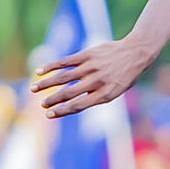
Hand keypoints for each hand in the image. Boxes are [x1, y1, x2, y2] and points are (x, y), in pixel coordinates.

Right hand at [35, 37, 156, 117]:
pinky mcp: (87, 55)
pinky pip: (65, 62)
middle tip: (42, 105)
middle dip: (53, 100)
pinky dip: (51, 66)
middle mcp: (97, 82)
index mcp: (105, 94)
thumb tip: (72, 103)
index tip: (49, 115)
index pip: (79, 106)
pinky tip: (40, 71)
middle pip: (68, 93)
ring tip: (33, 89)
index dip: (62, 111)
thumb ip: (96, 96)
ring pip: (63, 77)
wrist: (136, 53)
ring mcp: (91, 67)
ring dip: (46, 84)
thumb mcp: (116, 91)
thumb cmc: (125, 75)